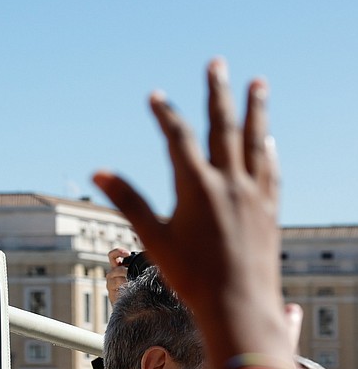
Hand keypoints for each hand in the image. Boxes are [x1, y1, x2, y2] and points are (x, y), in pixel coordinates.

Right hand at [93, 59, 287, 368]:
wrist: (239, 305)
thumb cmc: (192, 277)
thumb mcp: (154, 238)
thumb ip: (128, 201)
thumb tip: (98, 172)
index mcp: (197, 187)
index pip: (179, 138)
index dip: (164, 114)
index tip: (155, 96)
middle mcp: (230, 183)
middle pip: (224, 126)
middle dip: (218, 92)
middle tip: (217, 63)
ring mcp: (254, 194)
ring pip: (255, 141)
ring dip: (255, 109)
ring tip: (257, 83)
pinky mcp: (269, 209)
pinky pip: (270, 169)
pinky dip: (267, 150)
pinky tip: (267, 140)